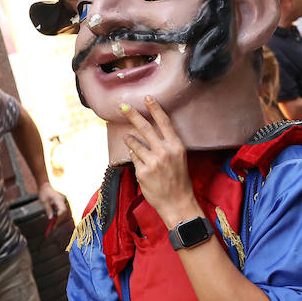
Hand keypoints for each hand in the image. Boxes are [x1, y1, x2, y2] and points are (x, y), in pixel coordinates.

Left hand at [38, 183, 70, 230]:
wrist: (45, 184)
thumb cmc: (44, 191)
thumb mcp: (44, 201)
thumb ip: (48, 210)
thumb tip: (51, 218)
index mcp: (59, 200)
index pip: (62, 211)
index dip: (59, 219)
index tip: (54, 224)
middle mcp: (63, 200)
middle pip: (64, 212)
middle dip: (59, 220)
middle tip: (53, 226)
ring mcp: (62, 201)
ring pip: (63, 211)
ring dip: (59, 217)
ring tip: (53, 223)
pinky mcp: (61, 201)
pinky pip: (61, 209)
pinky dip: (58, 214)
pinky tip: (54, 218)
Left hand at [120, 97, 199, 226]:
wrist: (177, 202)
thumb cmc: (178, 180)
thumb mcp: (179, 158)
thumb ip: (166, 144)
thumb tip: (147, 133)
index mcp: (176, 146)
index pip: (164, 122)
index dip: (155, 108)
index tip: (147, 97)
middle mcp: (165, 151)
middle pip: (145, 127)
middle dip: (132, 114)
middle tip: (122, 106)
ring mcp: (153, 161)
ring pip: (135, 143)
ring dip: (129, 139)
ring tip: (128, 137)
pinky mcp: (142, 171)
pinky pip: (133, 158)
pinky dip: (134, 156)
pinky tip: (140, 162)